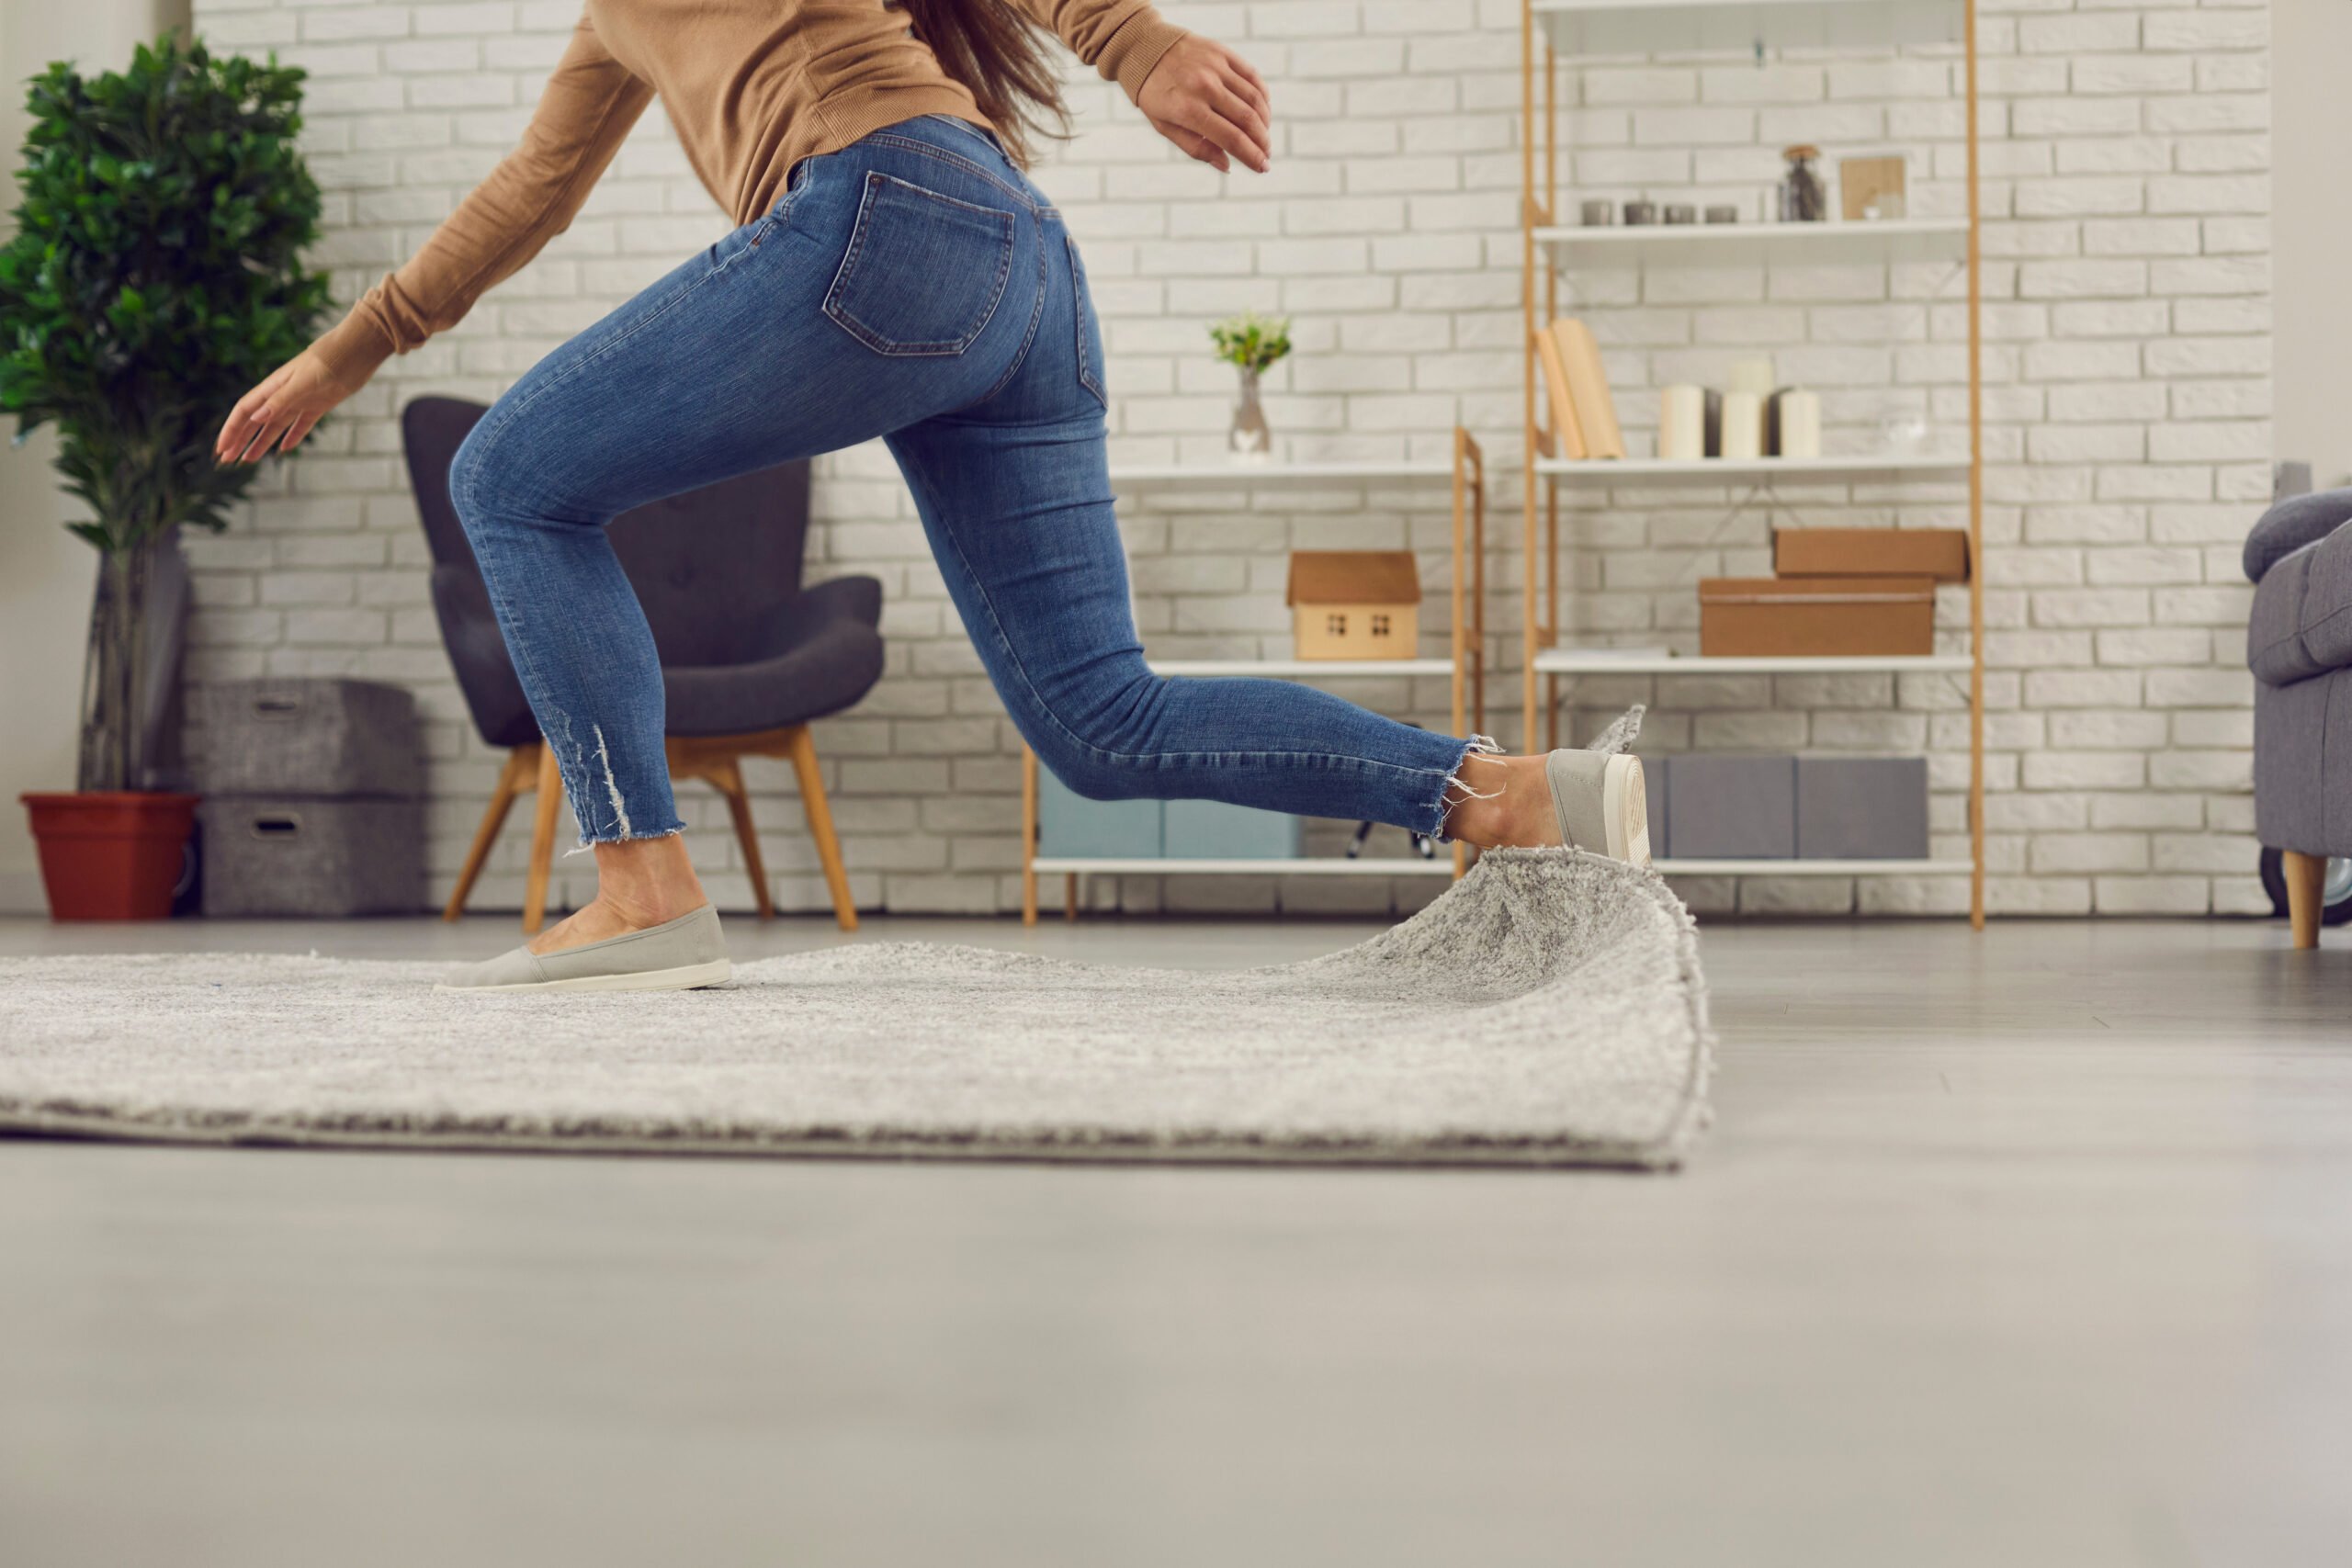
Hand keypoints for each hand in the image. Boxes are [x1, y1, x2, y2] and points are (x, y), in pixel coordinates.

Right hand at [213, 349, 347, 463]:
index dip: (232, 430)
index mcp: (273, 387)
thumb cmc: (327, 362)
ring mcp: (300, 400)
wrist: (354, 352)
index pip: (245, 411)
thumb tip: (254, 418)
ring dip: (261, 443)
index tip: (222, 449)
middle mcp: (283, 394)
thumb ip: (280, 401)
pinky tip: (285, 449)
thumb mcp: (302, 383)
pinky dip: (292, 437)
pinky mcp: (318, 405)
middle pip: (255, 421)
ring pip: (275, 426)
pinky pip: (301, 424)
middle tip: (227, 460)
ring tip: (248, 460)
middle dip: (239, 440)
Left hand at [1137, 36, 1271, 174]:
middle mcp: (1204, 86)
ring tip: (1263, 136)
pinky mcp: (1222, 52)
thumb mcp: (1165, 127)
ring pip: (1254, 98)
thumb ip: (1196, 148)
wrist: (1144, 49)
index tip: (1263, 167)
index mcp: (1187, 109)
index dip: (1251, 156)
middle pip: (1247, 120)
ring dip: (1265, 122)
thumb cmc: (1155, 94)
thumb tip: (1227, 165)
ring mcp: (1215, 67)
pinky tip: (1262, 111)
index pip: (1231, 138)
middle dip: (1262, 142)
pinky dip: (1262, 97)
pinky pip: (1252, 77)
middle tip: (1266, 155)